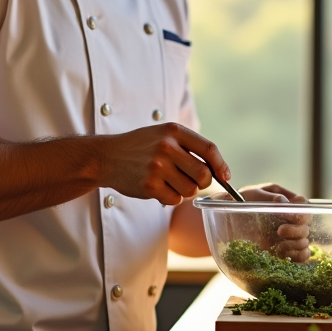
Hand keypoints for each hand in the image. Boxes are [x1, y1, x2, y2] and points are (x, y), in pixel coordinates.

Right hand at [98, 123, 229, 205]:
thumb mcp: (163, 134)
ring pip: (190, 190)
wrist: (106, 157)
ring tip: (169, 182)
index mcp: (174, 131)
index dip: (221, 166)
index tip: (226, 177)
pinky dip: (170, 198)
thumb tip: (219, 171)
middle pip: (204, 174)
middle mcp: (167, 147)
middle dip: (203, 183)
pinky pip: (174, 199)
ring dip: (184, 190)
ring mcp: (157, 167)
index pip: (209, 149)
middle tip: (192, 181)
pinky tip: (158, 188)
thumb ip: (189, 146)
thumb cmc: (140, 147)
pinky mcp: (149, 186)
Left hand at [231, 183, 310, 262]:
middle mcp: (290, 219)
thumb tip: (284, 203)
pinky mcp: (283, 251)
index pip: (304, 205)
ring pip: (305, 241)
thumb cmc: (239, 203)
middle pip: (306, 226)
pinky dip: (298, 256)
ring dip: (294, 244)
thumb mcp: (253, 195)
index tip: (288, 216)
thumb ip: (270, 197)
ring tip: (277, 245)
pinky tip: (282, 253)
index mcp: (286, 202)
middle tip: (279, 231)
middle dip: (296, 230)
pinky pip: (301, 256)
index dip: (301, 212)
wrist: (225, 221)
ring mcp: (287, 236)